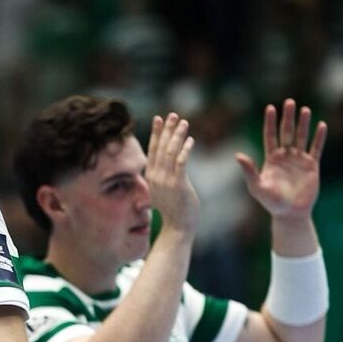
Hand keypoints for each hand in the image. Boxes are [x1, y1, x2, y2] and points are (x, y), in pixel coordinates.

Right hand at [145, 112, 198, 233]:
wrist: (178, 227)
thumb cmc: (174, 210)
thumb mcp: (163, 191)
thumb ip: (162, 178)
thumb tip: (162, 168)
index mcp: (151, 176)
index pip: (152, 150)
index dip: (156, 133)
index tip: (159, 119)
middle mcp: (156, 177)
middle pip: (160, 148)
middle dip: (166, 130)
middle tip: (173, 115)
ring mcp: (166, 181)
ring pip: (170, 153)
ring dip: (177, 136)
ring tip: (184, 122)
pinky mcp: (178, 185)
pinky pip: (181, 163)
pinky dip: (185, 150)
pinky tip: (191, 140)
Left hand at [236, 99, 327, 218]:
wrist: (290, 213)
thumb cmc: (271, 202)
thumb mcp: (257, 186)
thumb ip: (249, 170)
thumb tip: (237, 155)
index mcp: (271, 159)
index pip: (270, 136)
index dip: (270, 123)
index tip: (270, 108)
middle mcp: (285, 157)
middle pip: (286, 132)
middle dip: (288, 117)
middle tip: (289, 101)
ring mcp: (299, 160)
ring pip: (301, 137)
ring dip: (303, 124)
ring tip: (305, 109)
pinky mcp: (312, 166)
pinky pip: (316, 148)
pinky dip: (319, 137)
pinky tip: (321, 125)